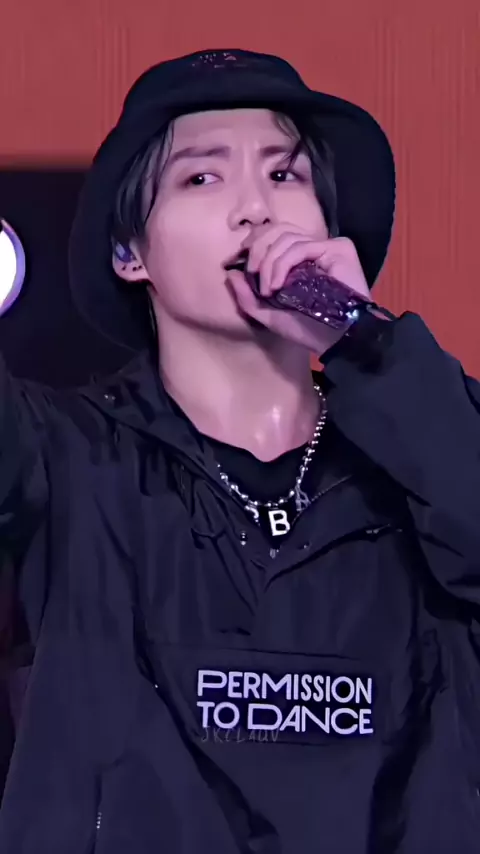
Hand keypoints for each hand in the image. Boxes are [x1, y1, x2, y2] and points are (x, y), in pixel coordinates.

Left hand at [226, 224, 370, 356]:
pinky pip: (301, 246)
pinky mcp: (339, 249)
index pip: (274, 234)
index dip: (255, 242)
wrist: (335, 342)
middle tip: (253, 275)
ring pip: (286, 236)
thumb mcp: (268, 315)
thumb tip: (230, 273)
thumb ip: (247, 297)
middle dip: (258, 250)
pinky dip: (283, 264)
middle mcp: (314, 249)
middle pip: (277, 229)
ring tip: (268, 289)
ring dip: (269, 262)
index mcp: (299, 259)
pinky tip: (278, 285)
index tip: (238, 262)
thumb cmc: (307, 330)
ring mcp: (327, 247)